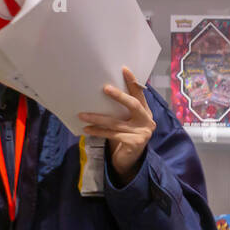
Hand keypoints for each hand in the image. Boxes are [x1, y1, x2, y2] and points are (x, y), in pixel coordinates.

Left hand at [79, 66, 155, 182]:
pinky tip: (87, 129)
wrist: (130, 160)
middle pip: (133, 105)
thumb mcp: (125, 121)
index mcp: (146, 112)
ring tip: (82, 115)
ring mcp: (143, 133)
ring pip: (116, 123)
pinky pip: (112, 135)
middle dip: (119, 96)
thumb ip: (121, 109)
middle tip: (105, 88)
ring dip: (97, 118)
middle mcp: (147, 121)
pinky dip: (98, 132)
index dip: (132, 82)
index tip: (124, 69)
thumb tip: (102, 91)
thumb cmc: (125, 136)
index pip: (139, 94)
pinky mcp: (135, 143)